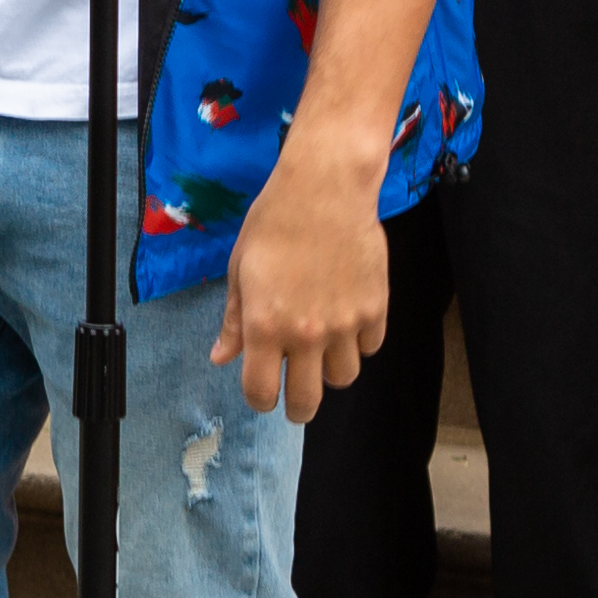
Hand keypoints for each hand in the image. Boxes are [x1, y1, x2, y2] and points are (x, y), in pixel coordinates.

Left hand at [216, 138, 391, 418]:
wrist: (325, 189)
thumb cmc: (273, 223)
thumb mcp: (240, 269)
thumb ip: (234, 320)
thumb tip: (221, 359)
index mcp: (265, 326)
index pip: (262, 392)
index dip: (260, 400)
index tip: (263, 394)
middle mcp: (307, 334)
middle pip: (308, 401)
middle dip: (298, 407)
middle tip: (297, 399)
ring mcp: (346, 324)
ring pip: (344, 378)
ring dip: (330, 370)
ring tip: (323, 349)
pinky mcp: (376, 308)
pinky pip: (370, 347)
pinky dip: (359, 343)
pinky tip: (348, 321)